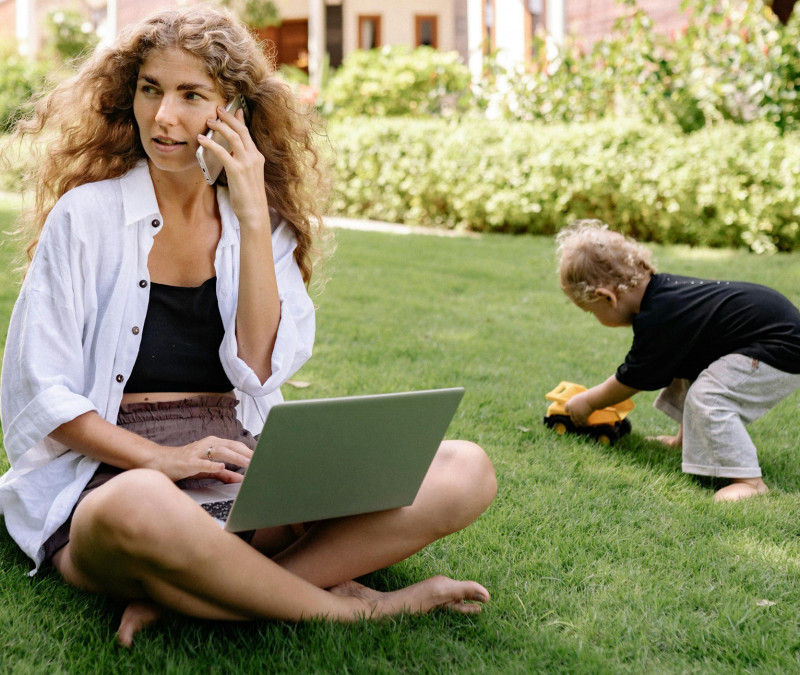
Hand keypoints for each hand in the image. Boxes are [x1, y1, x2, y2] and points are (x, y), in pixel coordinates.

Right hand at [151, 436, 252, 483]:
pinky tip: (222, 466)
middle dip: (247, 454)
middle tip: (261, 460)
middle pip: (231, 447)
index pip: (235, 446)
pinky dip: (212, 464)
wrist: (160, 463)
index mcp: (213, 444)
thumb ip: (224, 474)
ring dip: (236, 457)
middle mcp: (207, 444)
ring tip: (248, 463)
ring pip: (220, 452)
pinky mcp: (188, 462)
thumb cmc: (185, 464)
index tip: (263, 456)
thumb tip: (241, 479)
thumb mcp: (207, 469)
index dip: (249, 451)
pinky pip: (202, 463)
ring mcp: (198, 452)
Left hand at [196, 105, 268, 224]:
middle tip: (218, 109)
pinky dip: (211, 143)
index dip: (239, 120)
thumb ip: (242, 162)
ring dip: (220, 126)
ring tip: (209, 122)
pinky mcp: (237, 170)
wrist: (254, 211)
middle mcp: (254, 157)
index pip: (247, 133)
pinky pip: (222, 152)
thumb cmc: (249, 197)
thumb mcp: (249, 175)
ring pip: (233, 137)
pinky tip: (202, 140)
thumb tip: (231, 153)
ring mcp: (246, 163)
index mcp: (257, 157)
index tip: (233, 110)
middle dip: (228, 117)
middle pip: (241, 130)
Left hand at [564, 392, 593, 426]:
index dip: (568, 411)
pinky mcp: (582, 417)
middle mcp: (572, 410)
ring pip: (577, 421)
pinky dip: (585, 424)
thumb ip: (577, 402)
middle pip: (571, 417)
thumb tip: (579, 404)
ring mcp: (577, 414)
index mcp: (570, 403)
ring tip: (581, 425)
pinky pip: (583, 422)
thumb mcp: (579, 397)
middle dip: (574, 420)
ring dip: (579, 424)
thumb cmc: (587, 396)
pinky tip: (587, 425)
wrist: (591, 399)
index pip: (566, 408)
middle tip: (576, 423)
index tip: (568, 412)